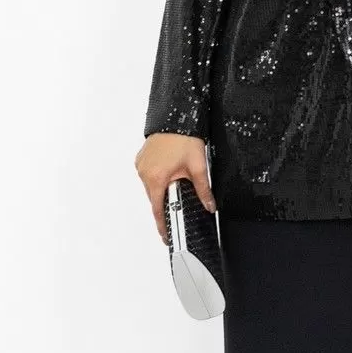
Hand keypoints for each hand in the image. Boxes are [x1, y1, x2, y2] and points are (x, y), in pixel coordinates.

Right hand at [135, 132, 214, 246]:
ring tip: (178, 182)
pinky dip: (158, 179)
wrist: (177, 116)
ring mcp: (141, 165)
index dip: (162, 225)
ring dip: (164, 189)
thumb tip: (209, 205)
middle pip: (155, 198)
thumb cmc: (184, 137)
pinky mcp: (142, 159)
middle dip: (167, 203)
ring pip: (152, 187)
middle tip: (180, 205)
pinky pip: (149, 176)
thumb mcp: (198, 167)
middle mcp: (144, 172)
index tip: (166, 236)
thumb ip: (203, 190)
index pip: (158, 209)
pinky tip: (170, 173)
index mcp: (156, 177)